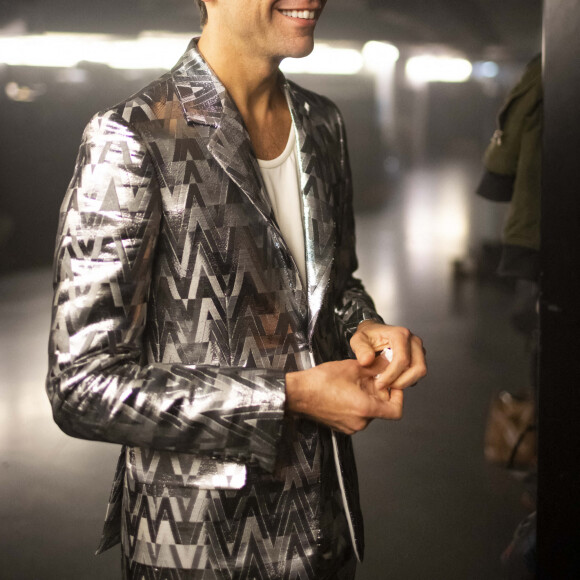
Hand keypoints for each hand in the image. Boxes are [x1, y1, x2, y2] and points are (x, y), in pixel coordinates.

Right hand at [286, 359, 402, 434]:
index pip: (396, 411)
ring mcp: (350, 427)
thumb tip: (389, 362)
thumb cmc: (321, 381)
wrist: (298, 393)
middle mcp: (360, 422)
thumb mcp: (352, 367)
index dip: (399, 397)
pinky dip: (356, 403)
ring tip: (354, 382)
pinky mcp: (341, 426)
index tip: (393, 384)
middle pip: (381, 408)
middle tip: (370, 376)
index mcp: (365, 409)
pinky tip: (345, 390)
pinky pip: (357, 415)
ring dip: (366, 397)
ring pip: (368, 411)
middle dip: (378, 392)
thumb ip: (375, 367)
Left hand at [350, 321, 426, 389]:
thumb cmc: (368, 336)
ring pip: (419, 372)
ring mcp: (418, 349)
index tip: (379, 383)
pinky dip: (407, 380)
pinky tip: (393, 379)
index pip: (402, 359)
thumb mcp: (358, 340)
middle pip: (417, 367)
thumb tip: (366, 360)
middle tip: (384, 386)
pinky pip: (418, 374)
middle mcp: (413, 340)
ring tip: (388, 382)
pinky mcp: (419, 357)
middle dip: (400, 381)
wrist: (373, 333)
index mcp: (400, 334)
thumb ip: (360, 349)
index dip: (391, 375)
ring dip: (404, 382)